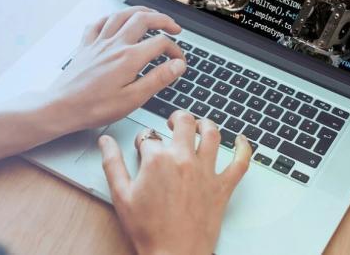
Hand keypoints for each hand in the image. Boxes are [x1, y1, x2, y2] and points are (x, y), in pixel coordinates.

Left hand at [50, 6, 185, 130]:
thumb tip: (177, 65)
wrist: (61, 107)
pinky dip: (111, 18)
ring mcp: (98, 43)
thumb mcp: (132, 99)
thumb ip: (157, 79)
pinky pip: (98, 23)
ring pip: (121, 15)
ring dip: (140, 11)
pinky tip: (115, 20)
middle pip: (143, 19)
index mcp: (128, 58)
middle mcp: (114, 45)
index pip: (160, 44)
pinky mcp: (85, 47)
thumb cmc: (93, 107)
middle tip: (174, 28)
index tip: (179, 61)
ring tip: (151, 15)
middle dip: (163, 20)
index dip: (175, 50)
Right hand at [99, 111, 251, 254]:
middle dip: (176, 119)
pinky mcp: (222, 187)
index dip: (143, 141)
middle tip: (172, 123)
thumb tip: (105, 142)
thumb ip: (112, 164)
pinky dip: (244, 149)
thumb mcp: (121, 195)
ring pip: (212, 134)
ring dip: (205, 124)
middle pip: (184, 123)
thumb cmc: (148, 230)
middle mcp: (183, 160)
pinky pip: (240, 162)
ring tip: (199, 125)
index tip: (142, 149)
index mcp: (157, 160)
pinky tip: (241, 141)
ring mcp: (206, 172)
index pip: (149, 137)